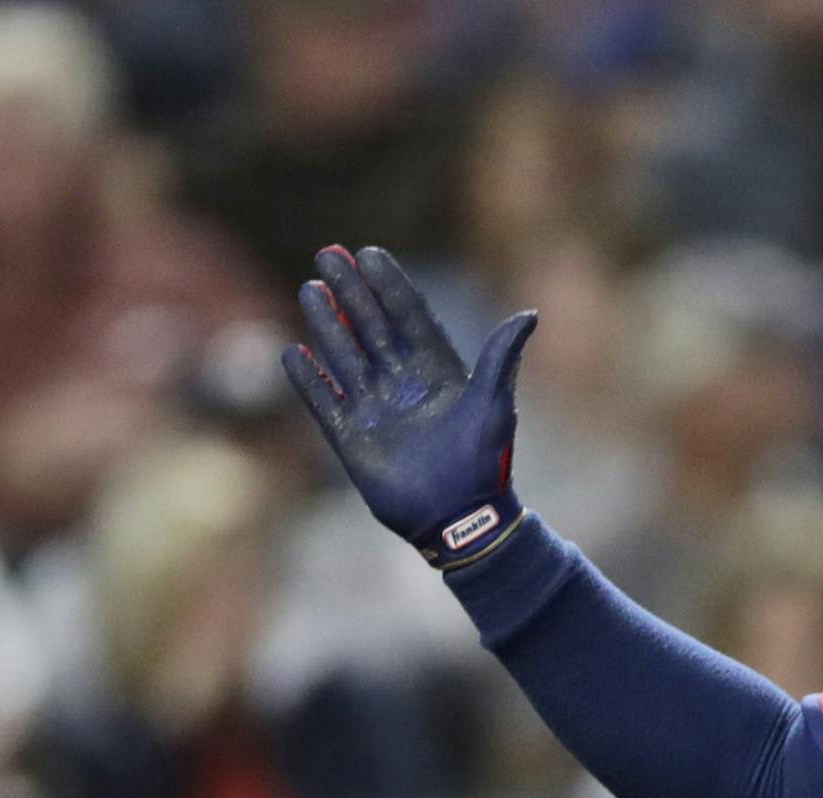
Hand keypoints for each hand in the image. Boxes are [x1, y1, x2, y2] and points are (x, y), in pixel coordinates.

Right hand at [282, 245, 537, 568]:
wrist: (461, 519)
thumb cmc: (483, 463)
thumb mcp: (495, 405)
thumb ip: (501, 358)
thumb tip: (530, 314)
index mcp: (437, 371)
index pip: (408, 316)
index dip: (389, 285)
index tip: (370, 252)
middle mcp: (403, 384)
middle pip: (371, 326)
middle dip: (351, 292)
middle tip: (329, 253)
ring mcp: (376, 409)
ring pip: (344, 355)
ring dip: (327, 324)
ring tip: (308, 289)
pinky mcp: (353, 439)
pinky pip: (324, 402)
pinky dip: (308, 380)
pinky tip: (292, 352)